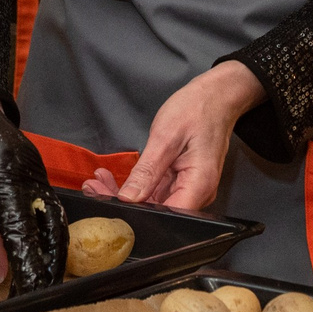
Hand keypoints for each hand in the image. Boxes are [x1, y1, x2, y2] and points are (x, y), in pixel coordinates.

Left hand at [115, 63, 261, 211]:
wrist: (217, 96)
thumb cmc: (199, 109)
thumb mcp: (166, 137)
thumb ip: (147, 171)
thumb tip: (128, 198)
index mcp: (199, 185)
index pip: (164, 216)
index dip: (134, 213)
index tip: (107, 198)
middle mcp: (197, 192)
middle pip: (157, 211)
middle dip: (123, 203)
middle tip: (96, 187)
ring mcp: (190, 188)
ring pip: (154, 203)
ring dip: (127, 194)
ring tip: (101, 181)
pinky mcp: (182, 182)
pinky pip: (157, 191)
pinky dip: (137, 185)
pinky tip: (116, 178)